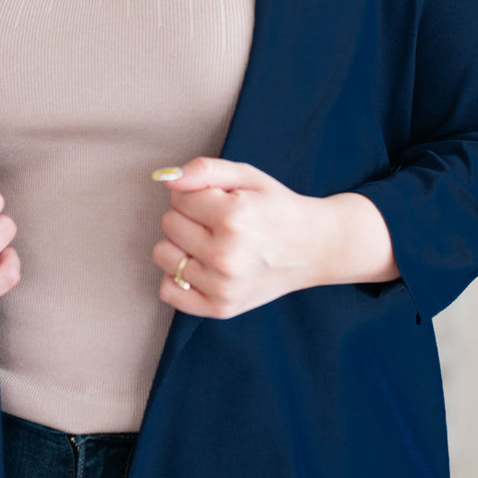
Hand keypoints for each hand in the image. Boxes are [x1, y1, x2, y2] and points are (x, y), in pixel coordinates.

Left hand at [151, 157, 325, 318]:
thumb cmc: (277, 207)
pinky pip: (168, 291)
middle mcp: (226, 255)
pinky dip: (176, 277)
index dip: (196, 194)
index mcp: (233, 217)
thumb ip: (205, 170)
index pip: (178, 198)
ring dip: (180, 245)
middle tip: (218, 221)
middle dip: (188, 216)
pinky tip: (200, 266)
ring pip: (163, 255)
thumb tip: (166, 178)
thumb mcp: (247, 176)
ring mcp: (222, 285)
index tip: (219, 200)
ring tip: (210, 242)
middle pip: (168, 224)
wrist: (314, 247)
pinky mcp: (220, 307)